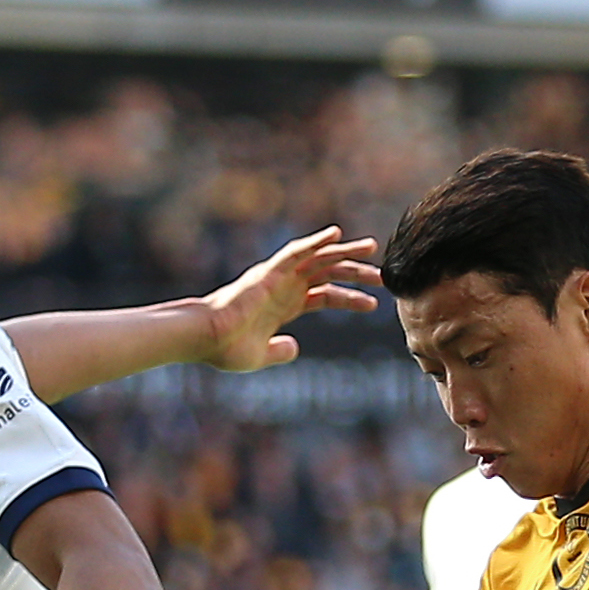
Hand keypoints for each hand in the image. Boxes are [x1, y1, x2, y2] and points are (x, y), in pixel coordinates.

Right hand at [198, 227, 380, 374]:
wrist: (206, 339)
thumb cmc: (226, 348)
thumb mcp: (261, 355)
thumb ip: (279, 351)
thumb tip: (294, 348)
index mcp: (285, 306)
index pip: (326, 296)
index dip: (350, 299)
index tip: (374, 305)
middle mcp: (285, 287)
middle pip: (329, 274)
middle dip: (356, 274)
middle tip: (382, 276)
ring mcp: (278, 277)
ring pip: (319, 259)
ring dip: (345, 253)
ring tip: (372, 249)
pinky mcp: (269, 272)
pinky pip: (296, 251)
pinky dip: (316, 241)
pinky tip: (336, 234)